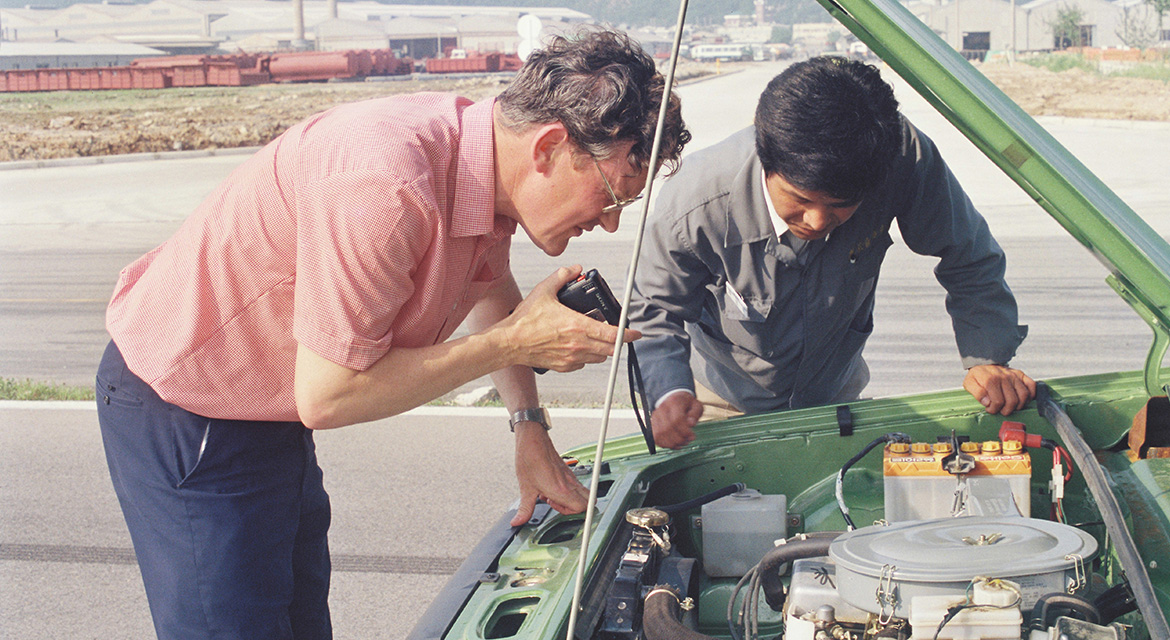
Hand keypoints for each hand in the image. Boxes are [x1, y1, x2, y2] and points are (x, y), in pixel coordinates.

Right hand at [501, 266, 639, 371]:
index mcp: (577, 326)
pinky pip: (583, 364)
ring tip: (596, 338)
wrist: (509, 342)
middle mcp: (577, 345)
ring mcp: (571, 358)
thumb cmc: (524, 321)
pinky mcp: (564, 366)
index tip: (635, 333)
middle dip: (618, 342)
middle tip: (619, 335)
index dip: (628, 334)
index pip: (612, 334)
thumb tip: (574, 268)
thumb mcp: (544, 291)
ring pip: (598, 357)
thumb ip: (562, 276)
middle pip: (610, 349)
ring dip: (602, 349)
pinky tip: (578, 346)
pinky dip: (586, 356)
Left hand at [511, 422, 589, 525]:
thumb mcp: (525, 488)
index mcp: (561, 490)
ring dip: (571, 499)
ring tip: (553, 496)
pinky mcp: (567, 471)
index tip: (553, 507)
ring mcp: (570, 476)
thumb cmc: (530, 459)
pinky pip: (576, 485)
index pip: (582, 508)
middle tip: (558, 504)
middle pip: (589, 502)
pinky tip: (551, 487)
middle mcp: (570, 484)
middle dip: (576, 508)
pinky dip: (567, 491)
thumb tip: (518, 521)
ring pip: (583, 493)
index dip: (570, 512)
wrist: (532, 440)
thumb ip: (524, 509)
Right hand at [651, 392, 703, 448]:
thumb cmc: (687, 404)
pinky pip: (655, 437)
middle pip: (667, 428)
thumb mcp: (696, 406)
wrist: (674, 398)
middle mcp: (662, 408)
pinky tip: (674, 445)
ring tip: (682, 443)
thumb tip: (691, 424)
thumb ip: (695, 414)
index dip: (685, 431)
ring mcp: (655, 416)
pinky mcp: (652, 423)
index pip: (677, 419)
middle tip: (688, 441)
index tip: (692, 436)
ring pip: (659, 434)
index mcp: (675, 402)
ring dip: (672, 444)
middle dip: (679, 439)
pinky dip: (664, 444)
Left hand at [963, 364, 1036, 415]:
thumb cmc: (977, 376)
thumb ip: (977, 393)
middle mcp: (1005, 377)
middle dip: (1006, 410)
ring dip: (1018, 405)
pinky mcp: (1021, 374)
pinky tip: (1022, 400)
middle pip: (1012, 401)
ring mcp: (1014, 375)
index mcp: (991, 380)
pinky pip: (1032, 386)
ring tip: (1010, 407)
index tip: (990, 409)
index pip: (998, 401)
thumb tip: (988, 402)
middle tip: (1000, 410)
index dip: (994, 409)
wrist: (984, 362)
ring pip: (1024, 395)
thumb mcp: (969, 383)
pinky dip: (1030, 395)